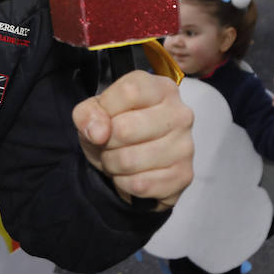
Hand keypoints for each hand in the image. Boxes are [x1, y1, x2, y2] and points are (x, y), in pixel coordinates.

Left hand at [72, 70, 193, 210]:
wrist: (130, 162)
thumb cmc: (115, 128)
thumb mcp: (93, 113)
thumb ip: (87, 114)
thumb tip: (98, 132)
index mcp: (161, 89)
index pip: (129, 92)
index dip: (106, 110)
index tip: (103, 120)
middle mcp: (180, 114)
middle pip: (125, 129)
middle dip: (106, 143)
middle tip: (109, 144)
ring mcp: (185, 145)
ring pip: (129, 160)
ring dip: (113, 165)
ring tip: (119, 159)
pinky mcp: (183, 175)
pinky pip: (140, 185)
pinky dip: (125, 183)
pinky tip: (132, 174)